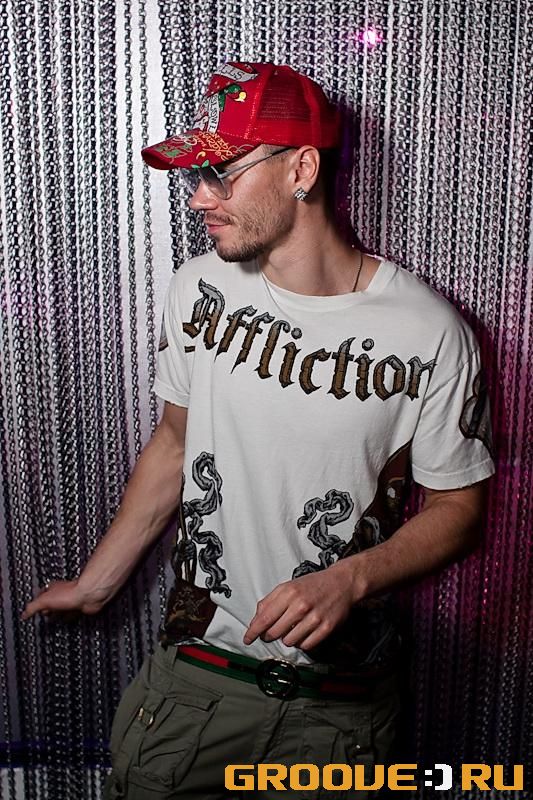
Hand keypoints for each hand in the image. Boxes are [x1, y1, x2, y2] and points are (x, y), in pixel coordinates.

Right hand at [21, 579, 103, 621]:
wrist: (89, 594)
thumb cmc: (70, 592)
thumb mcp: (44, 600)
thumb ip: (33, 607)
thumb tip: (24, 614)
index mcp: (53, 589)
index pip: (43, 596)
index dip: (38, 603)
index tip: (34, 610)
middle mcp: (64, 593)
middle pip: (54, 603)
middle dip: (49, 610)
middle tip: (44, 616)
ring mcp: (73, 600)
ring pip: (64, 609)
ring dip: (59, 614)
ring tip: (54, 620)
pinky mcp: (82, 607)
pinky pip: (74, 614)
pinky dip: (70, 618)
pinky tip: (68, 620)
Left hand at [243, 560, 358, 650]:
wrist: (341, 583)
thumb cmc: (313, 585)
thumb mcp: (288, 586)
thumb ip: (269, 601)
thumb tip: (256, 620)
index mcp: (289, 593)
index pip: (264, 618)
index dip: (253, 632)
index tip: (248, 639)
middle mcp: (301, 605)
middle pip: (274, 632)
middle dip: (270, 635)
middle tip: (273, 631)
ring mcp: (314, 617)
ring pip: (289, 641)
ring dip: (287, 638)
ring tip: (293, 627)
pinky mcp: (326, 628)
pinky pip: (305, 645)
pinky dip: (301, 642)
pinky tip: (304, 632)